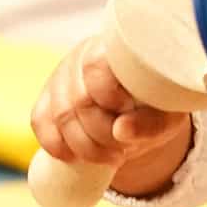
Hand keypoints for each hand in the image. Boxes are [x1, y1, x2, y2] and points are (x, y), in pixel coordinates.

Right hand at [30, 35, 188, 172]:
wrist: (139, 106)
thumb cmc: (156, 106)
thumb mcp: (166, 116)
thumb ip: (150, 124)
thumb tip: (120, 131)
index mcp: (114, 48)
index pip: (95, 65)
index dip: (108, 95)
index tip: (127, 113)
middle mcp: (82, 55)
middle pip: (78, 99)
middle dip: (101, 134)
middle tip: (123, 150)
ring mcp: (61, 76)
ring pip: (60, 115)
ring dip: (84, 147)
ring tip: (111, 157)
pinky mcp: (47, 96)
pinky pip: (39, 121)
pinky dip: (56, 146)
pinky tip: (77, 158)